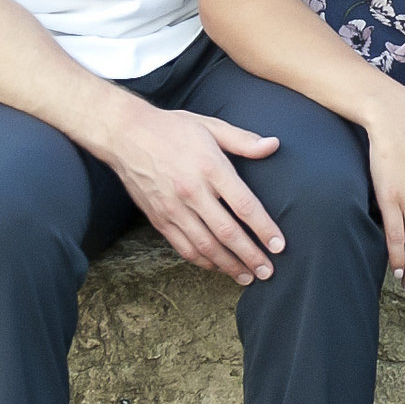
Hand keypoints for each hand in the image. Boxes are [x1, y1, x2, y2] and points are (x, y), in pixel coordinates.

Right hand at [103, 102, 286, 284]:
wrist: (125, 134)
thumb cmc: (172, 129)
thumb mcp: (210, 126)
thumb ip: (243, 140)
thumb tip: (274, 145)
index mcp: (210, 167)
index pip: (244, 205)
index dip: (264, 228)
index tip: (279, 245)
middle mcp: (192, 191)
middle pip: (227, 232)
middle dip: (251, 255)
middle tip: (268, 271)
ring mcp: (173, 208)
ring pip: (205, 246)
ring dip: (229, 265)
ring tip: (247, 277)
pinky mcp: (159, 219)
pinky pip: (183, 247)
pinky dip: (202, 261)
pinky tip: (217, 267)